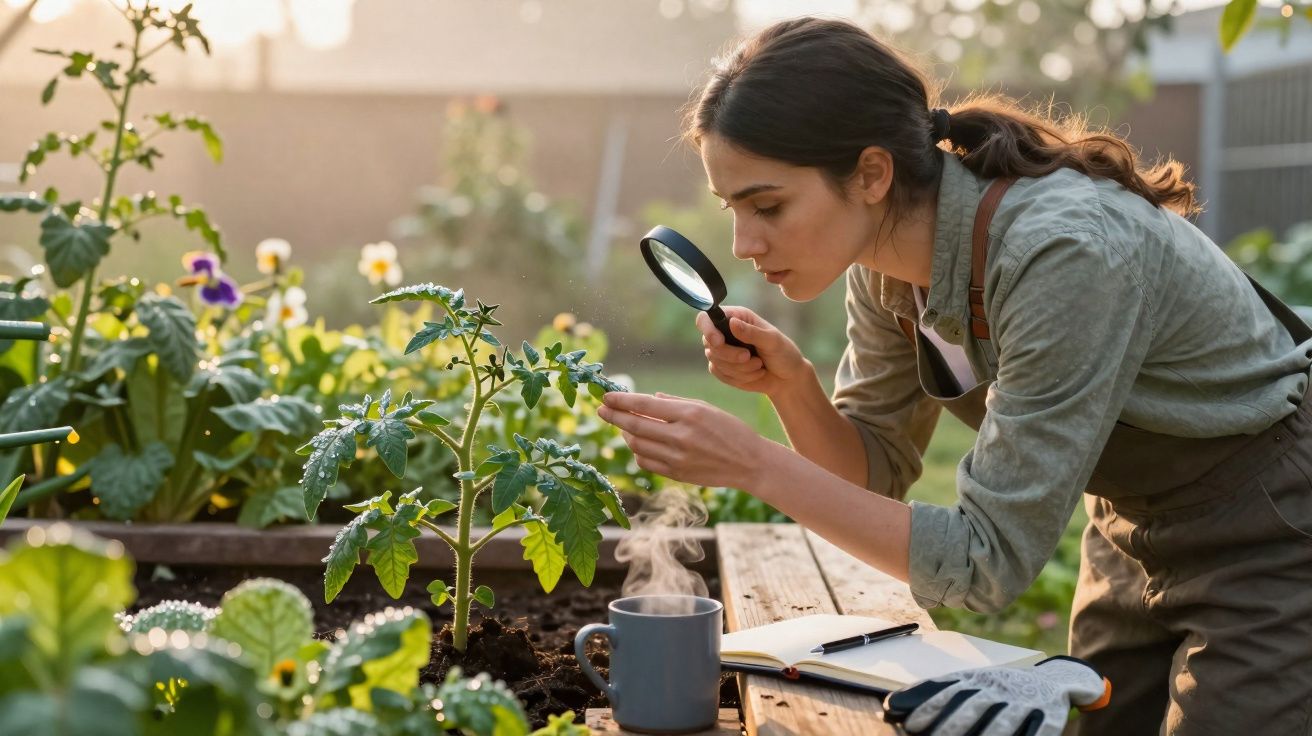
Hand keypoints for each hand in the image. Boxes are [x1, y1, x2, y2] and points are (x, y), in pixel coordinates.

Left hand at [597, 391, 769, 488]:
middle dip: (614, 417)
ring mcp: (678, 458)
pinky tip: (639, 444)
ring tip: (622, 426)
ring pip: (637, 445)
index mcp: (689, 414)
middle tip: (601, 410)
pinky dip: (638, 452)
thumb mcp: (706, 408)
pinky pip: (646, 462)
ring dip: (625, 434)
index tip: (606, 397)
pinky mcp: (677, 474)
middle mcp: (681, 436)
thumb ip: (674, 403)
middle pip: (635, 426)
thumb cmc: (730, 430)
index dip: (621, 401)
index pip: (644, 405)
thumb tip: (647, 399)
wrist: (750, 463)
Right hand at [697, 307, 807, 398]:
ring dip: (740, 368)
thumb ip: (752, 332)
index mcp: (736, 317)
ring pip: (715, 360)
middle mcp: (725, 332)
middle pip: (709, 343)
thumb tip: (732, 322)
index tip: (719, 341)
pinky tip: (754, 373)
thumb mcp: (772, 341)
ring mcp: (722, 351)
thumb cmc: (783, 353)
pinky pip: (720, 374)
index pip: (707, 318)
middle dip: (730, 355)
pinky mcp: (723, 368)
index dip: (707, 329)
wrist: (787, 378)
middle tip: (750, 357)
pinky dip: (739, 377)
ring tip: (759, 365)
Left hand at [882, 656, 1110, 735]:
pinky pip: (1037, 731)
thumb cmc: (999, 687)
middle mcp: (999, 686)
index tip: (911, 724)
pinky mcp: (1049, 715)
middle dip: (953, 723)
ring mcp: (1024, 700)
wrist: (1056, 680)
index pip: (950, 691)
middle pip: (973, 705)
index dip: (930, 706)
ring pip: (1003, 720)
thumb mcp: (969, 684)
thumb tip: (889, 707)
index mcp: (977, 678)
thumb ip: (933, 694)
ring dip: (987, 734)